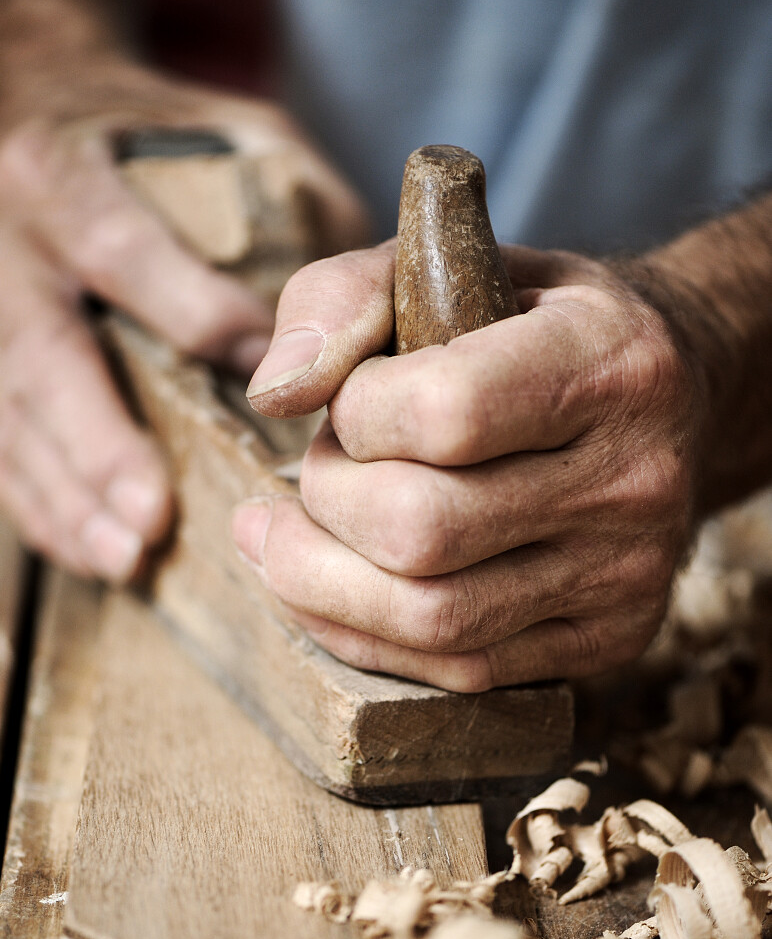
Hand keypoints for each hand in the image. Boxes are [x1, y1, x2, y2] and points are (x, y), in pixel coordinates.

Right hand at [0, 56, 368, 580]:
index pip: (125, 258)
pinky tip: (96, 552)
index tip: (270, 390)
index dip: (198, 322)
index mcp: (59, 177)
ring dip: (72, 501)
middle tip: (154, 519)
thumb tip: (359, 304)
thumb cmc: (143, 138)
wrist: (26, 112)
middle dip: (102, 447)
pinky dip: (45, 511)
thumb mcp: (216, 127)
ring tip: (130, 557)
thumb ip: (283, 190)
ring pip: (14, 422)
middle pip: (49, 360)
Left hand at [231, 242, 700, 690]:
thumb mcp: (444, 267)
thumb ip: (340, 300)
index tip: (348, 401)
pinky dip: (364, 637)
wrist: (664, 399)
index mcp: (607, 360)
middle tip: (316, 470)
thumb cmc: (526, 327)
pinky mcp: (610, 638)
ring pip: (434, 620)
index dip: (354, 414)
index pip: (444, 413)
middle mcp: (633, 476)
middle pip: (423, 532)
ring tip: (283, 536)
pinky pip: (461, 671)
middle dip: (326, 503)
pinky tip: (329, 590)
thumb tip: (273, 394)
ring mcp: (628, 572)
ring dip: (323, 583)